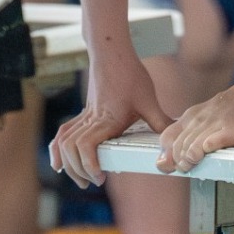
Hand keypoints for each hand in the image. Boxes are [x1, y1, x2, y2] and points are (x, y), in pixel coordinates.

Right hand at [48, 40, 172, 186]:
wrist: (111, 52)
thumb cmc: (129, 73)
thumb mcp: (149, 99)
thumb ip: (161, 121)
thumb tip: (175, 139)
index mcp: (107, 119)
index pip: (87, 146)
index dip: (90, 165)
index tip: (100, 177)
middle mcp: (92, 119)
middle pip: (71, 149)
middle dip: (79, 170)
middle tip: (94, 181)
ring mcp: (85, 116)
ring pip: (64, 142)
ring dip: (68, 163)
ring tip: (79, 177)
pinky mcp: (84, 113)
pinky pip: (64, 132)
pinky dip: (57, 148)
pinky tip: (59, 162)